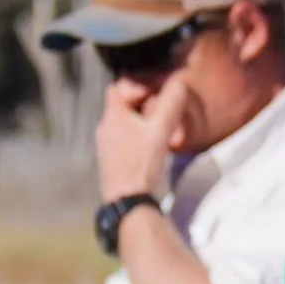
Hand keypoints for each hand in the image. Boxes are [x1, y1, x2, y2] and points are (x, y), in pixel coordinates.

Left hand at [96, 77, 187, 202]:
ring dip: (140, 121)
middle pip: (122, 104)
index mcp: (112, 116)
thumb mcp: (160, 130)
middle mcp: (104, 127)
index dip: (138, 84)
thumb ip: (170, 104)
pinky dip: (136, 136)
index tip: (155, 92)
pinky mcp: (110, 160)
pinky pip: (122, 138)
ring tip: (159, 129)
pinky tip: (150, 147)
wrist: (127, 201)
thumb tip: (179, 82)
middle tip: (162, 110)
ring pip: (123, 122)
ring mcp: (105, 145)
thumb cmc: (141, 163)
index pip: (118, 86)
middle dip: (143, 103)